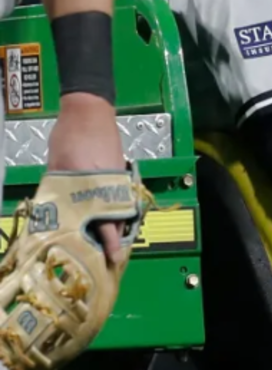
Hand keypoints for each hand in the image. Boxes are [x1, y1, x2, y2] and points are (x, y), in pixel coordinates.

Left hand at [48, 93, 128, 265]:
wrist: (88, 109)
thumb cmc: (71, 136)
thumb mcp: (57, 168)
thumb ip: (58, 193)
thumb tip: (54, 217)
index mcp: (98, 188)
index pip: (109, 223)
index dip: (110, 244)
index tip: (111, 261)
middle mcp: (113, 186)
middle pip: (118, 221)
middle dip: (113, 241)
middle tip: (105, 260)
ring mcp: (116, 179)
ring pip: (118, 211)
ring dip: (112, 227)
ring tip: (103, 245)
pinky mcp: (115, 172)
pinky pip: (116, 199)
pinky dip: (111, 211)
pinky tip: (100, 219)